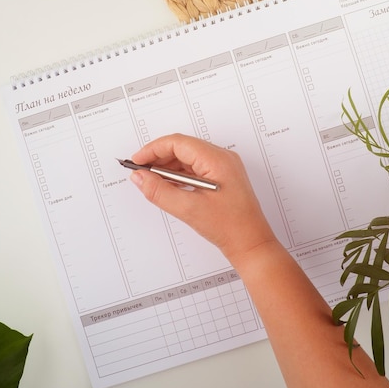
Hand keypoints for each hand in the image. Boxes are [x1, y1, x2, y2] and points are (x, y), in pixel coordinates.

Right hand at [130, 133, 277, 265]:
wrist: (251, 243)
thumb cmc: (230, 227)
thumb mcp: (188, 209)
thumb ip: (159, 191)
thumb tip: (140, 177)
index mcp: (217, 160)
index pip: (178, 143)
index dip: (153, 149)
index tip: (137, 161)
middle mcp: (221, 158)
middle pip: (182, 147)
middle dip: (158, 157)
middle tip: (140, 172)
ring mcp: (223, 167)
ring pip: (188, 158)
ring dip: (167, 167)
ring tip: (151, 181)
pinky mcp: (221, 177)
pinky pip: (195, 168)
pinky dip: (178, 175)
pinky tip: (168, 186)